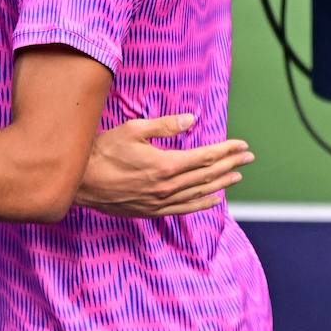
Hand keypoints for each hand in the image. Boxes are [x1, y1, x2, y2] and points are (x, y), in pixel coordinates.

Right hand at [76, 113, 253, 216]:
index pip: (205, 156)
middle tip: (248, 158)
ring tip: (237, 176)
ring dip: (221, 183)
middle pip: (207, 175)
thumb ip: (165, 125)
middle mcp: (167, 186)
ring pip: (200, 193)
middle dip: (230, 165)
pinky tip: (213, 199)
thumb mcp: (133, 129)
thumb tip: (191, 120)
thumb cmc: (104, 151)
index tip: (242, 145)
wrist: (81, 181)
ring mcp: (160, 201)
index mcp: (165, 164)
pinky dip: (202, 204)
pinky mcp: (152, 210)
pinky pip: (185, 209)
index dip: (226, 150)